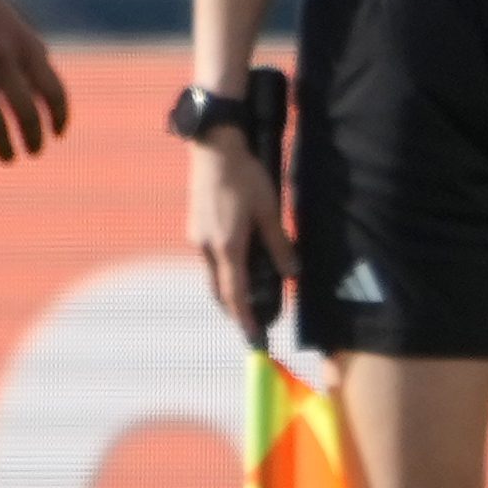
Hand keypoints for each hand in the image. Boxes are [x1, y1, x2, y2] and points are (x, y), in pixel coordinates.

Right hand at [0, 0, 69, 160]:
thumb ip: (31, 61)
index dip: (60, 118)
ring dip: (4, 147)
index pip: (54, 92)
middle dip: (34, 139)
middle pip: (26, 113)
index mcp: (25, 43)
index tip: (57, 134)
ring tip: (8, 156)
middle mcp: (0, 56)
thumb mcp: (13, 28)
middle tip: (34, 151)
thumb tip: (45, 105)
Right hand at [187, 132, 289, 344]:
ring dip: (227, 290)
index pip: (235, 296)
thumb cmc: (244, 176)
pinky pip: (208, 257)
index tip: (254, 339)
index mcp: (227, 247)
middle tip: (253, 322)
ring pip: (211, 275)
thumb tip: (292, 274)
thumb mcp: (268, 210)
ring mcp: (197, 236)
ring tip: (247, 295)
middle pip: (219, 291)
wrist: (213, 147)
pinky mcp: (195, 225)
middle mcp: (207, 247)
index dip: (245, 320)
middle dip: (234, 310)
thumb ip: (279, 244)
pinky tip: (236, 260)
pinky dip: (221, 270)